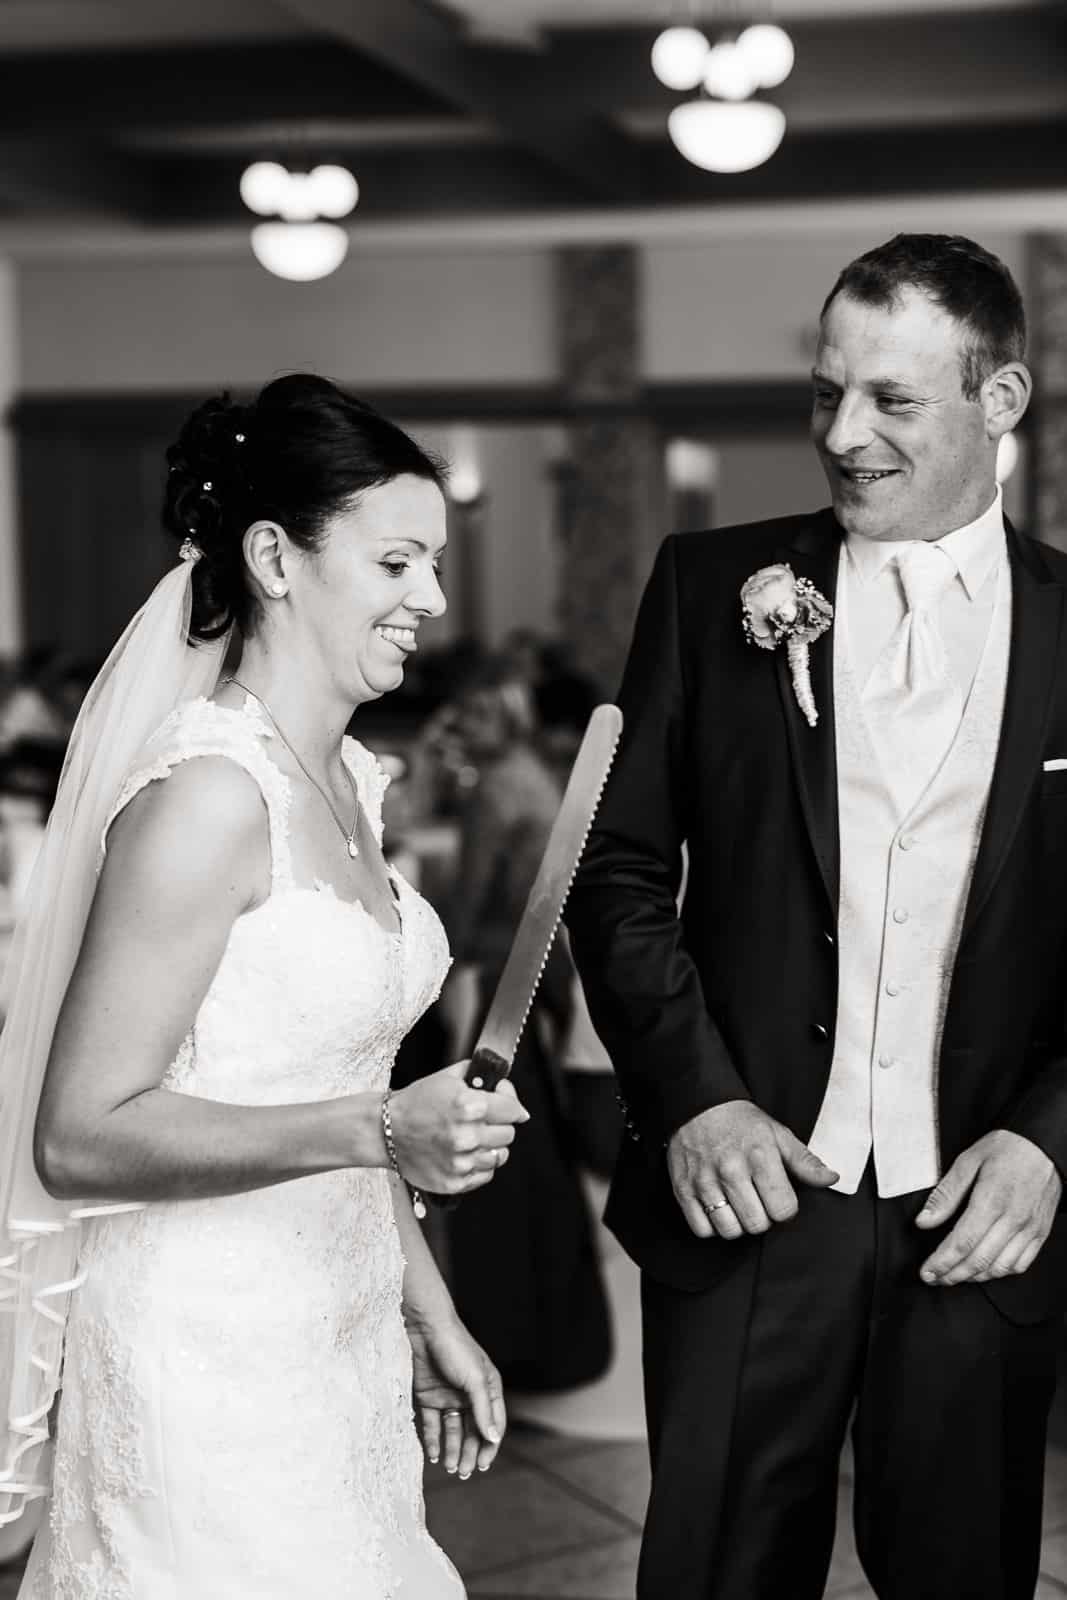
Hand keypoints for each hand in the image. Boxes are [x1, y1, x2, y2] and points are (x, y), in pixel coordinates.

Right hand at [389, 1062, 528, 1194]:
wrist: (385, 1131)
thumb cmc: (416, 1103)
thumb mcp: (448, 1077)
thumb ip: (480, 1076)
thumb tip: (505, 1086)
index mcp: (469, 1106)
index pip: (513, 1110)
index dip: (512, 1104)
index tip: (507, 1104)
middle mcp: (467, 1136)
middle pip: (509, 1134)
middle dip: (501, 1124)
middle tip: (485, 1120)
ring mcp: (461, 1162)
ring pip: (500, 1156)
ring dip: (492, 1146)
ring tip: (475, 1138)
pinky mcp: (454, 1182)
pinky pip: (485, 1174)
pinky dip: (480, 1164)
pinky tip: (466, 1153)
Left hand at [407, 1313, 505, 1477]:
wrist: (424, 1328)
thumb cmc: (456, 1348)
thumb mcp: (475, 1379)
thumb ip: (483, 1410)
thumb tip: (494, 1439)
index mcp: (488, 1388)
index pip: (493, 1424)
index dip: (489, 1446)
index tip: (482, 1465)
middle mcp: (470, 1394)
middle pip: (472, 1430)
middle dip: (469, 1452)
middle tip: (463, 1472)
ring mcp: (448, 1396)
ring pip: (453, 1430)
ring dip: (452, 1449)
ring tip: (449, 1467)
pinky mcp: (428, 1396)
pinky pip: (432, 1424)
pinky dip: (433, 1440)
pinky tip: (434, 1455)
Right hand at [668, 1099, 838, 1238]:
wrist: (698, 1105)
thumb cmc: (741, 1123)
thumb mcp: (778, 1135)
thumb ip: (805, 1161)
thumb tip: (832, 1179)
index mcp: (760, 1157)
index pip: (783, 1210)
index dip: (785, 1208)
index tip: (778, 1197)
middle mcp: (731, 1170)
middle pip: (757, 1224)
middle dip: (762, 1218)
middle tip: (757, 1201)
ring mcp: (704, 1181)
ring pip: (729, 1230)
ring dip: (738, 1224)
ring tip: (738, 1206)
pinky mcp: (683, 1189)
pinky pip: (701, 1229)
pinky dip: (711, 1226)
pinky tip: (718, 1209)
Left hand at [915, 1129, 1061, 1285]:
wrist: (1043, 1145)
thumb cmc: (1006, 1149)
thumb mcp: (967, 1161)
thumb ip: (945, 1194)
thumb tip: (924, 1221)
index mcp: (991, 1200)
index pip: (961, 1242)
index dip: (941, 1262)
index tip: (927, 1271)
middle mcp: (1013, 1218)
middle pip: (978, 1260)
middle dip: (952, 1275)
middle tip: (934, 1278)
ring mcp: (1029, 1229)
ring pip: (1000, 1268)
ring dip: (974, 1277)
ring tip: (955, 1275)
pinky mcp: (1040, 1233)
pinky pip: (1020, 1264)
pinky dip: (1000, 1272)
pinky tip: (984, 1269)